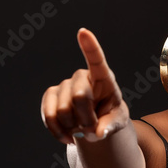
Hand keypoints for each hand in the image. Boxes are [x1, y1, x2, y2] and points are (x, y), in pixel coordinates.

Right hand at [41, 28, 128, 143]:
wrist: (95, 123)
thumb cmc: (110, 116)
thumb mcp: (118, 121)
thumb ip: (111, 126)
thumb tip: (99, 133)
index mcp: (103, 78)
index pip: (97, 60)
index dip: (90, 47)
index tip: (83, 32)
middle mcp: (82, 77)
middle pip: (79, 97)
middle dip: (87, 119)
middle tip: (92, 129)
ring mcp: (64, 85)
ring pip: (63, 110)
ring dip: (73, 127)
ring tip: (81, 130)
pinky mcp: (50, 96)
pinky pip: (49, 116)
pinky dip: (58, 131)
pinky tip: (68, 136)